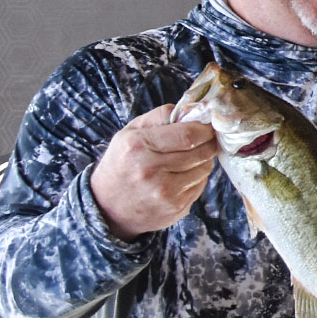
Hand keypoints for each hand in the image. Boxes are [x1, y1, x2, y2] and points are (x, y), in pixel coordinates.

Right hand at [90, 105, 219, 240]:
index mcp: (138, 145)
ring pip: (205, 168)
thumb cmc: (122, 163)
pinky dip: (197, 178)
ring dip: (203, 160)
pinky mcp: (176, 207)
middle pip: (201, 151)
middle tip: (206, 139)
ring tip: (188, 159)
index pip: (188, 134)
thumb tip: (192, 109)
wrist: (108, 208)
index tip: (208, 126)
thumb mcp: (130, 133)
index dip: (204, 128)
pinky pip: (200, 185)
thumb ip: (159, 116)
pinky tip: (181, 177)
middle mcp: (150, 170)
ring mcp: (164, 191)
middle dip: (209, 142)